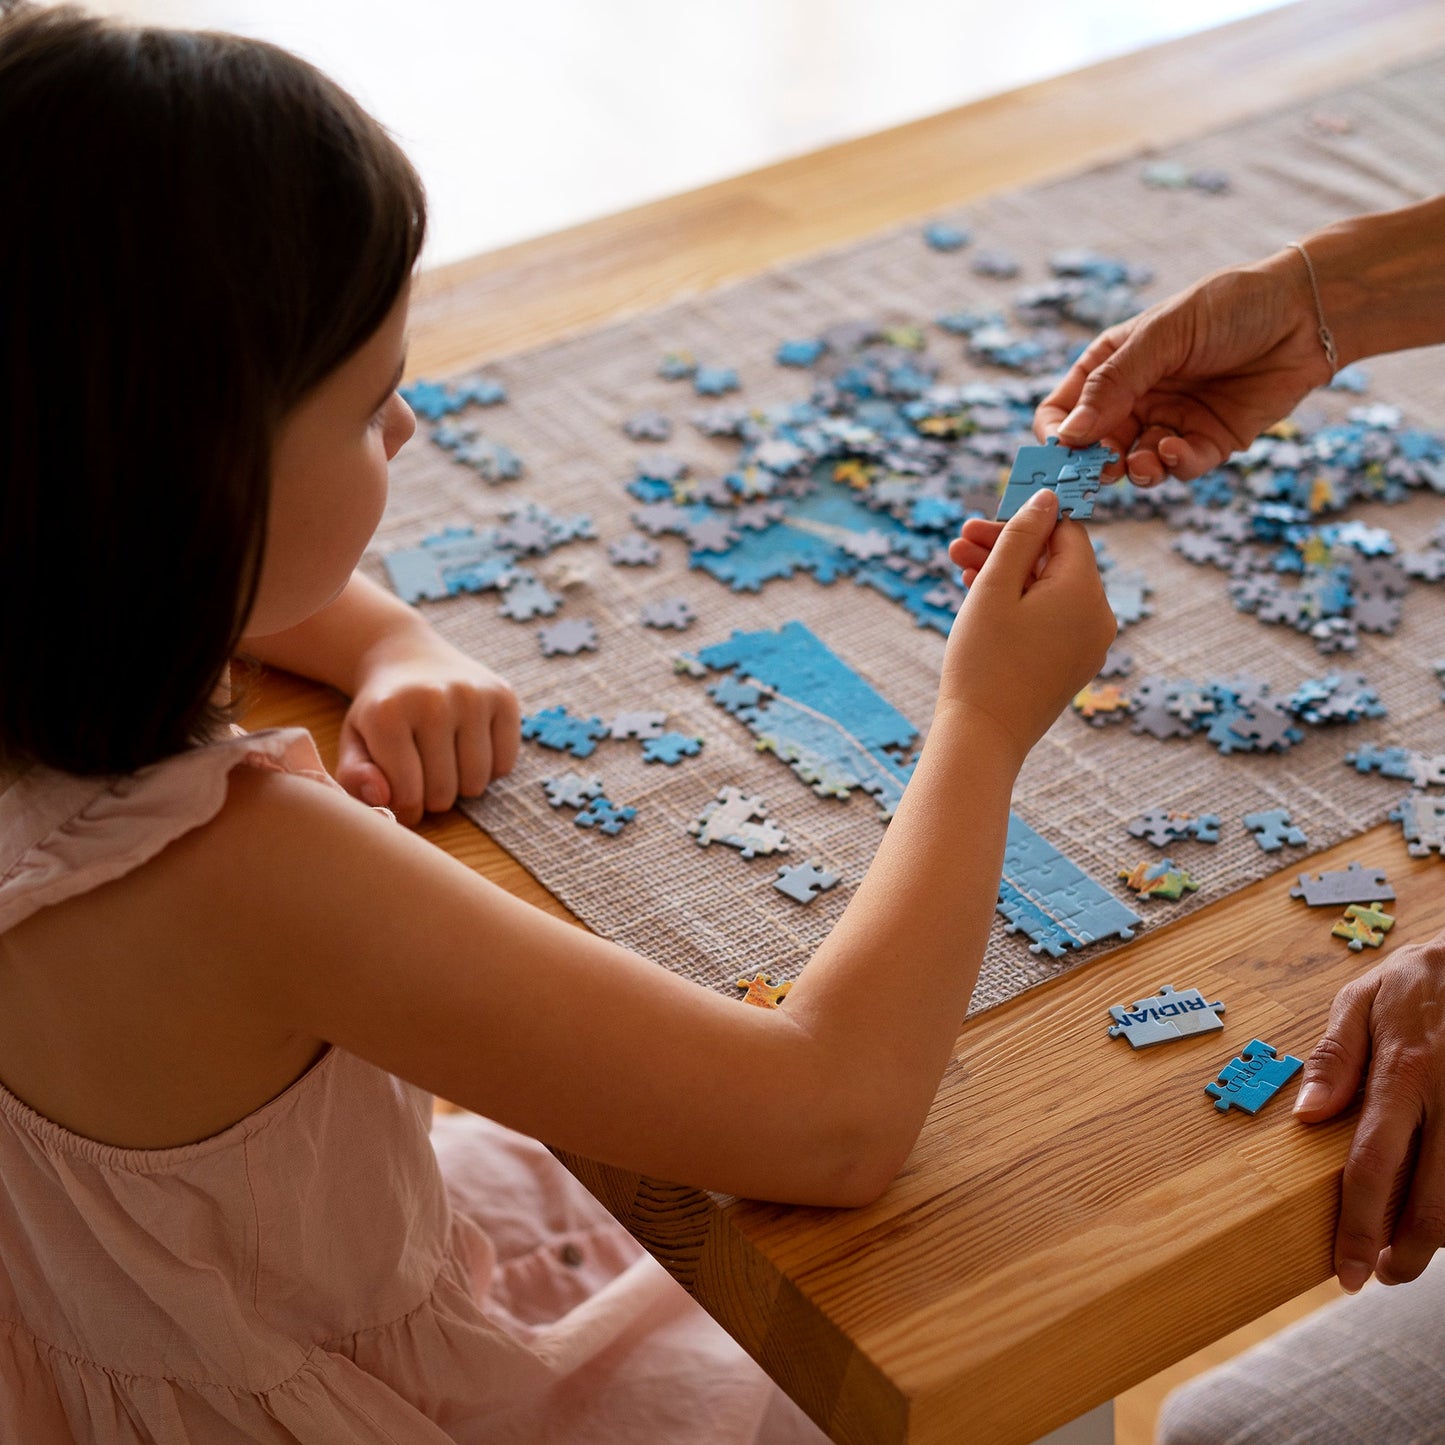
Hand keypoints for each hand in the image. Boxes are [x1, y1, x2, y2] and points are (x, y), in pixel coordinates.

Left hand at [336, 630, 519, 824]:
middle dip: (432, 797)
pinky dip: (489, 768)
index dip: (404, 805)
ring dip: (461, 785)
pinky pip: (505, 764)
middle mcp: (433, 700)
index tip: (400, 791)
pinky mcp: (503, 696)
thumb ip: (354, 777)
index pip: (407, 794)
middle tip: (423, 774)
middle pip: (443, 793)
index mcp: (387, 714)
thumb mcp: (354, 741)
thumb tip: (382, 799)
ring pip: (476, 782)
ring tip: (446, 762)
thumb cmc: (382, 710)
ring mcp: (473, 696)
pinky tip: (470, 747)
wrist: (409, 656)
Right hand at [942, 489, 1114, 762]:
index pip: (1065, 532)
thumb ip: (1021, 536)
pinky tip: (980, 600)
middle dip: (1007, 548)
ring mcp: (1088, 645)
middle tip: (959, 541)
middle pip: (1056, 561)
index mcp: (1085, 592)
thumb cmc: (983, 660)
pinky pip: (1051, 620)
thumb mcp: (994, 587)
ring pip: (1049, 591)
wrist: (983, 737)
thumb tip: (1048, 497)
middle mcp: (1099, 617)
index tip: (983, 520)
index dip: (1023, 520)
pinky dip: (1020, 605)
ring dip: (1007, 575)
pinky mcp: (1072, 665)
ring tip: (958, 567)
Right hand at [1034, 250, 1333, 483]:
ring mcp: (1170, 422)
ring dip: (1133, 471)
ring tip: (1141, 465)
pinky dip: (1172, 465)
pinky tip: (1175, 449)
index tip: (1062, 451)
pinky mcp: (1207, 442)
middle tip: (1101, 471)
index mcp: (1112, 366)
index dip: (1055, 434)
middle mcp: (1136, 399)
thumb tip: (1067, 436)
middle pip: (1093, 448)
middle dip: (1093, 465)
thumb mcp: (1163, 336)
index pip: (1062, 410)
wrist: (1308, 313)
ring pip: (1134, 465)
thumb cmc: (1231, 307)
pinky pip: (1178, 467)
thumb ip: (1114, 385)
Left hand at [1293, 934, 1444, 1290]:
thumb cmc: (1419, 980)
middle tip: (1381, 1277)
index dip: (1360, 1225)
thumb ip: (1335, 1057)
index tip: (1345, 1270)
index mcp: (1404, 1072)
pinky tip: (1438, 1212)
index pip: (1374, 1164)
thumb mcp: (1363, 998)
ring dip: (1439, 1238)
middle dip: (1407, 1254)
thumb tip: (1307, 1116)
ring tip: (1409, 1256)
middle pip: (1433, 1201)